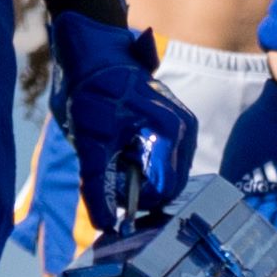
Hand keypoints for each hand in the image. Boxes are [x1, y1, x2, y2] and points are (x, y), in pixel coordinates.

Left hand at [41, 7, 194, 251]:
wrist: (94, 52)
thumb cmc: (92, 91)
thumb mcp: (90, 142)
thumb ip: (97, 186)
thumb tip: (105, 225)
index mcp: (172, 132)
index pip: (162, 191)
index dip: (133, 199)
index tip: (107, 187)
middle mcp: (186, 130)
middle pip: (168, 186)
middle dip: (137, 187)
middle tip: (109, 169)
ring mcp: (184, 126)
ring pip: (165, 175)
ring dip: (139, 174)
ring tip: (115, 151)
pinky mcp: (175, 125)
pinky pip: (164, 160)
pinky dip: (143, 162)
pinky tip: (123, 143)